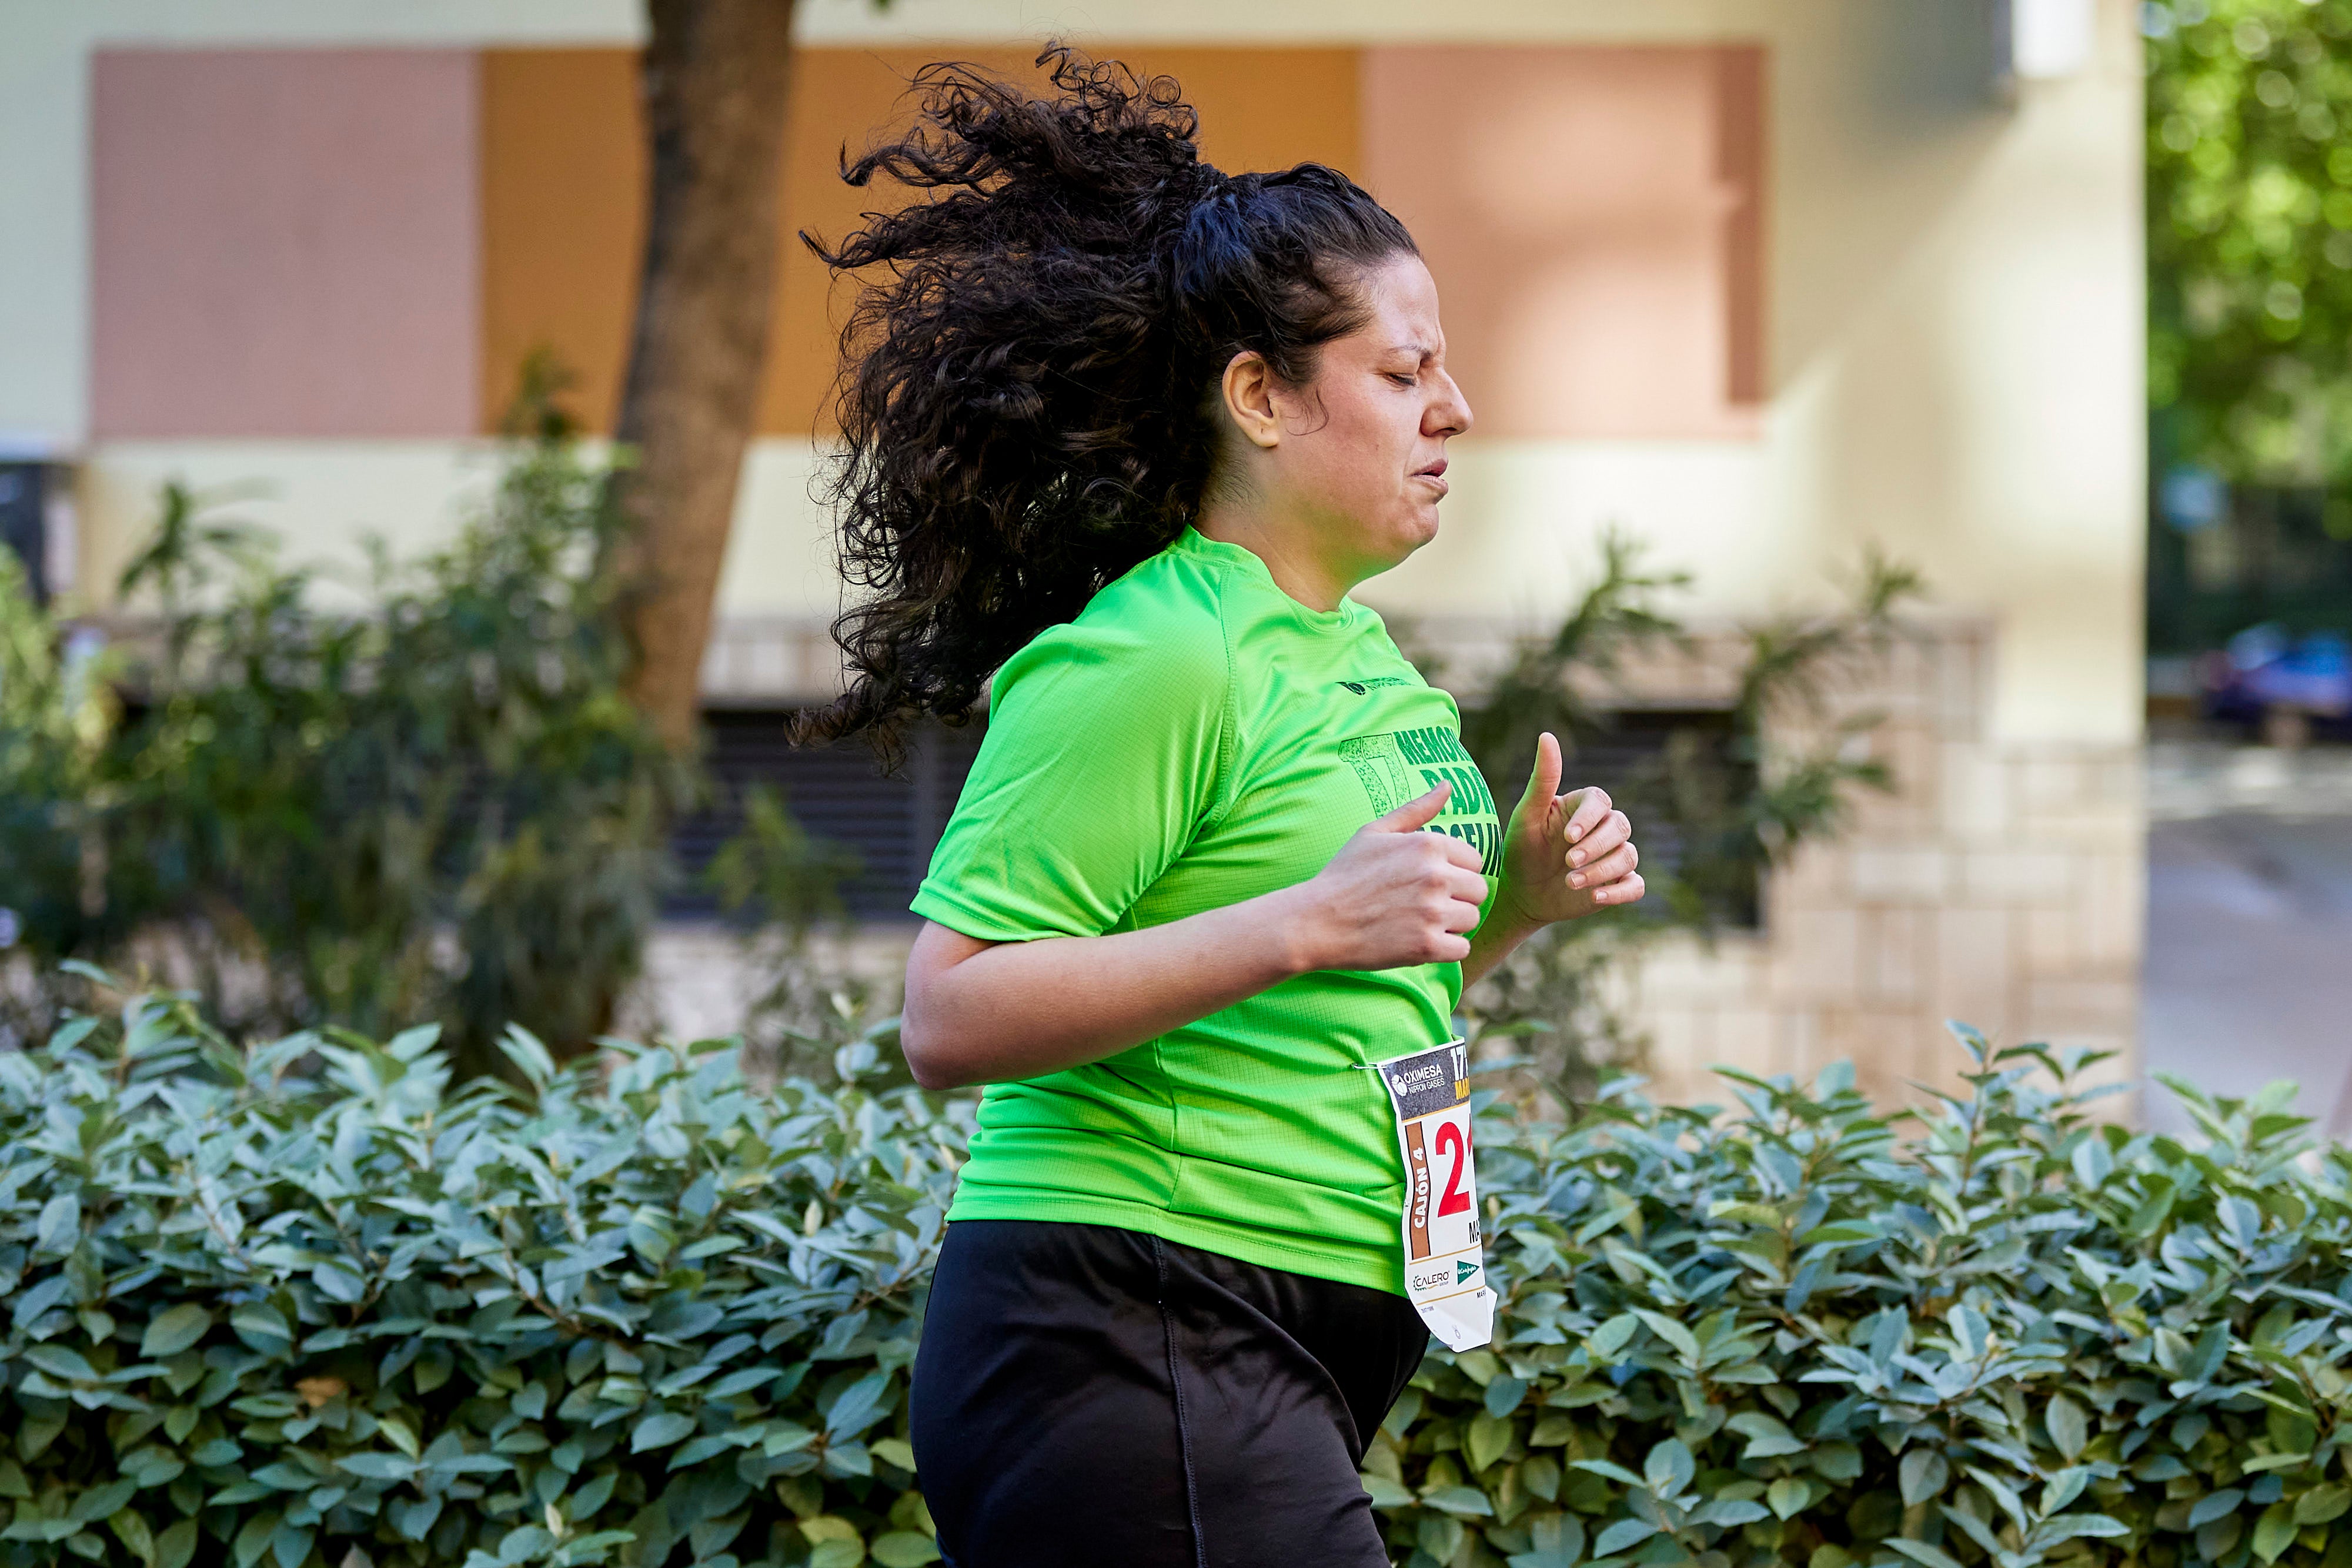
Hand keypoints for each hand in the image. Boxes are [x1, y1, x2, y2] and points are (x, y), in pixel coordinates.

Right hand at [1286, 781, 1492, 970]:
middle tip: (1423, 905)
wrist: (1316, 921)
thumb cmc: (1344, 874)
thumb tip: (1447, 784)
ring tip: (1417, 922)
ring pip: (1471, 920)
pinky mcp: (1427, 946)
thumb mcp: (1375, 832)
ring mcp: (1433, 912)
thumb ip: (1417, 809)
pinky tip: (1417, 942)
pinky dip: (1444, 950)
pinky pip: (1461, 950)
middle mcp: (1436, 876)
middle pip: (1479, 891)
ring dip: (1450, 925)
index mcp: (1429, 844)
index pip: (1475, 861)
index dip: (1454, 873)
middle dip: (1457, 899)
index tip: (1426, 882)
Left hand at [1493, 732, 1644, 929]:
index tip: (1567, 837)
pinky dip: (1620, 891)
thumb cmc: (1521, 849)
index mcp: (1583, 807)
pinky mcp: (1617, 884)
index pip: (1600, 802)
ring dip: (1602, 870)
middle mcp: (1602, 829)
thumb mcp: (1526, 815)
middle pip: (1620, 826)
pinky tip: (1595, 895)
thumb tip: (1547, 735)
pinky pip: (1635, 886)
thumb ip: (1542, 778)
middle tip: (1568, 862)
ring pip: (1628, 856)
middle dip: (1596, 845)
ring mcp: (1612, 857)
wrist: (1520, 893)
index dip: (1589, 819)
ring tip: (1571, 882)